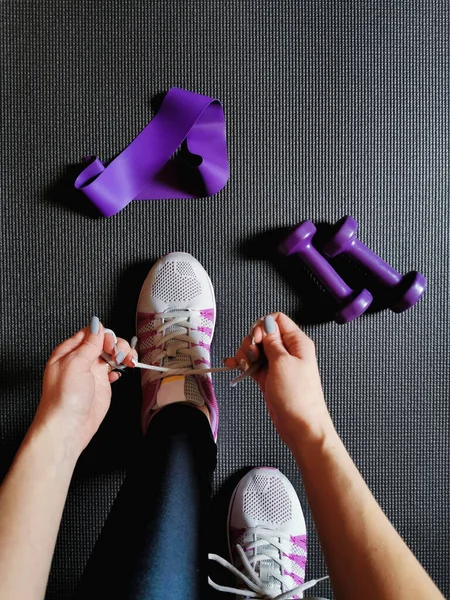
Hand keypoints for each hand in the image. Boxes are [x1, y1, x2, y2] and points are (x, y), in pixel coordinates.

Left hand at [33, 317, 136, 457]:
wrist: (68, 427)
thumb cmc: (63, 399)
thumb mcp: (75, 364)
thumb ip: (89, 343)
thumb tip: (97, 324)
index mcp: (69, 351)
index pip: (91, 332)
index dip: (104, 335)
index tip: (110, 345)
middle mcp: (81, 359)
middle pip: (104, 341)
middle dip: (116, 345)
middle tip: (119, 355)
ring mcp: (92, 371)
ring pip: (112, 354)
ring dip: (122, 355)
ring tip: (127, 362)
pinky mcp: (101, 384)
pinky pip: (114, 369)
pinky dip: (120, 369)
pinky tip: (118, 374)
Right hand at [226, 313, 333, 449]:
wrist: (300, 426)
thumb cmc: (298, 397)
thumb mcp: (282, 362)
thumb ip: (272, 340)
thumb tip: (266, 322)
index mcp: (297, 343)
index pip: (277, 320)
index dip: (262, 326)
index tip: (256, 340)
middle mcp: (288, 351)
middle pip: (263, 334)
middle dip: (251, 342)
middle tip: (251, 356)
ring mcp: (277, 364)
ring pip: (256, 349)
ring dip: (245, 354)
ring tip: (244, 366)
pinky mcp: (268, 377)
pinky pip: (253, 364)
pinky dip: (242, 364)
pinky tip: (233, 366)